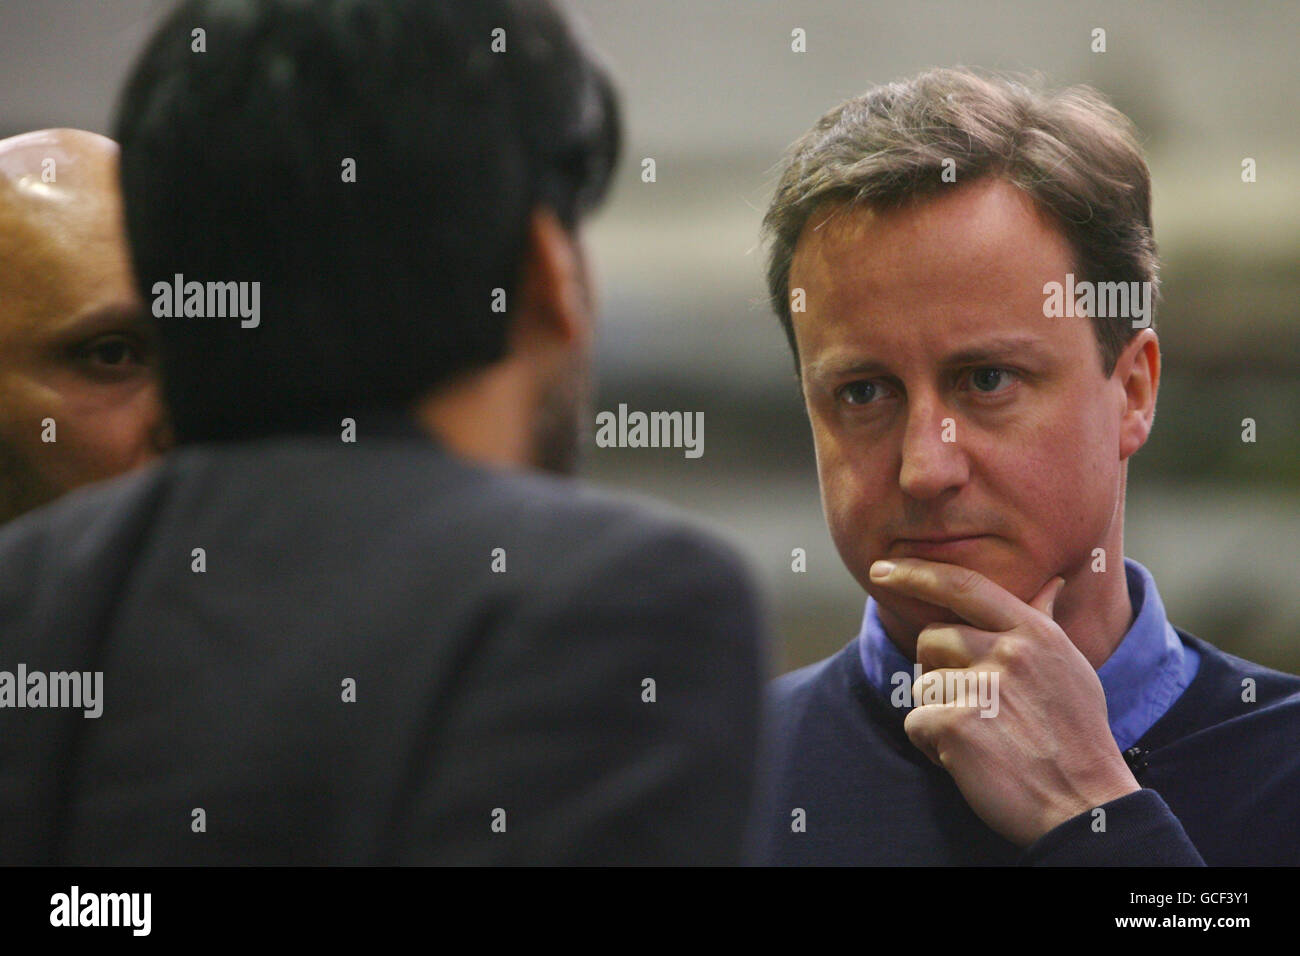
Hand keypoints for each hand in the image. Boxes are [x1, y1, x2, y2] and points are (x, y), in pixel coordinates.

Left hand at [870, 557, 1139, 845]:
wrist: (1085, 804)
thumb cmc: (1076, 736)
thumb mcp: (1069, 669)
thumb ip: (1043, 624)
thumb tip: (1050, 584)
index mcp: (1034, 633)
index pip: (964, 585)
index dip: (916, 573)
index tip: (881, 569)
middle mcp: (1009, 651)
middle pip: (931, 638)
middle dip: (938, 671)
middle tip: (974, 708)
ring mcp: (983, 687)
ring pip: (923, 684)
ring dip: (939, 713)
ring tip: (982, 737)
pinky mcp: (957, 725)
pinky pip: (916, 722)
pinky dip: (932, 745)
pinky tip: (970, 759)